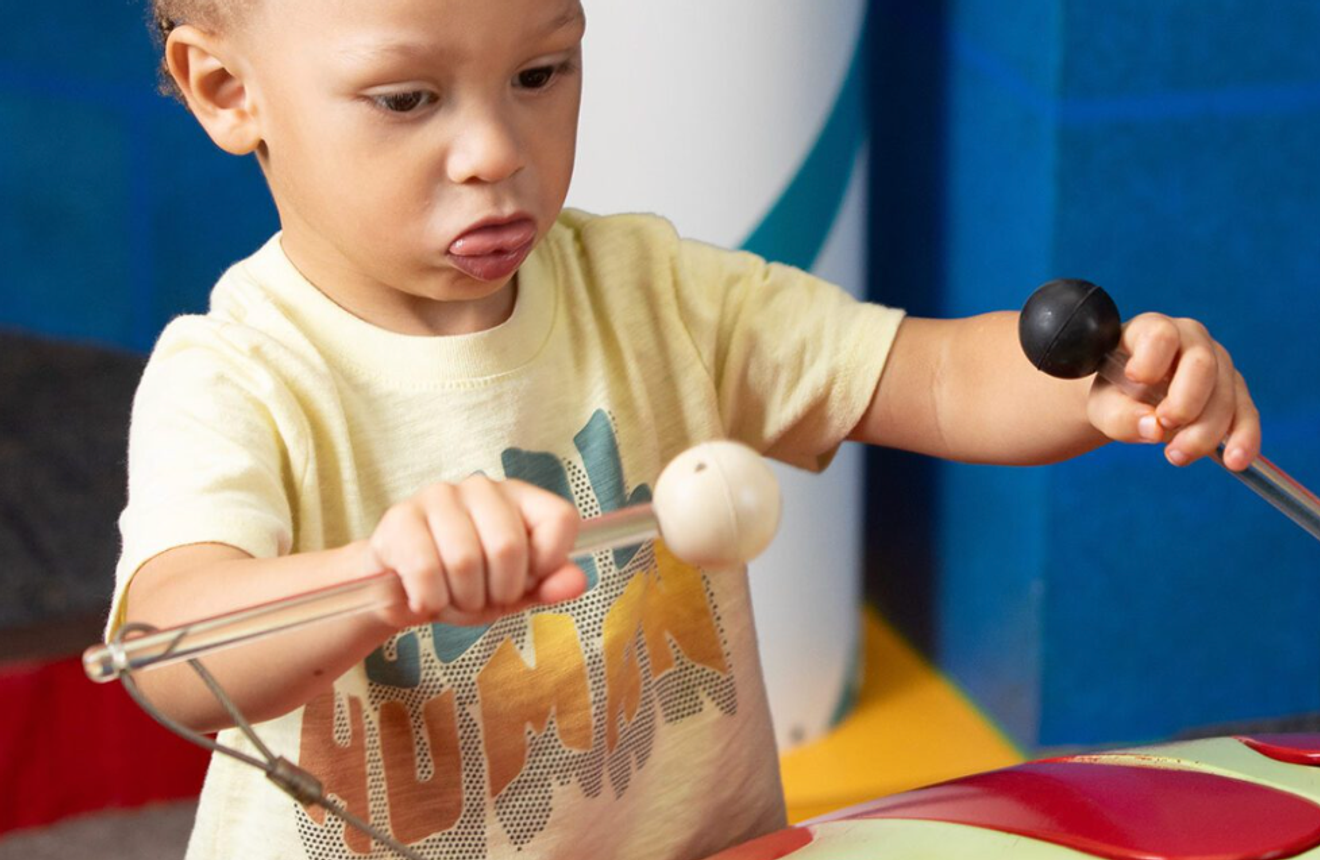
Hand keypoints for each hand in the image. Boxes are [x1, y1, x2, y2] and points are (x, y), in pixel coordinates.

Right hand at [367, 476, 585, 627]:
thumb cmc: (465, 584)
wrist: (401, 591)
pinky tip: (425, 597)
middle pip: (509, 546)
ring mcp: (437, 496)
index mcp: (519, 496)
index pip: (561, 519)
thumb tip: (577, 582)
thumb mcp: (513, 591)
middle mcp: (481, 486)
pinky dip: (430, 601)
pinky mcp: (400, 518)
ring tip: (452, 597)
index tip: (525, 581)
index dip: (547, 564)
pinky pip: (425, 571)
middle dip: (498, 592)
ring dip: (461, 600)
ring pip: (464, 561)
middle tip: (482, 597)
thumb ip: (548, 585)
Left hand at [1086, 313, 1259, 469]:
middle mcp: (1190, 340)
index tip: (1135, 381)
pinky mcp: (1235, 390)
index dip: (1151, 360)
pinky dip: (1243, 439)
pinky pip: (1246, 413)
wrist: (1130, 401)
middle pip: (1202, 365)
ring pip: (1226, 394)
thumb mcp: (1103, 406)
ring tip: (1177, 455)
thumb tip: (1154, 428)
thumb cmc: (1115, 395)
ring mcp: (1218, 362)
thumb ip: (1119, 416)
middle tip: (1163, 426)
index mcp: (1151, 330)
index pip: (1160, 334)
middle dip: (1185, 403)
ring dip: (1205, 431)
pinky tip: (1235, 460)